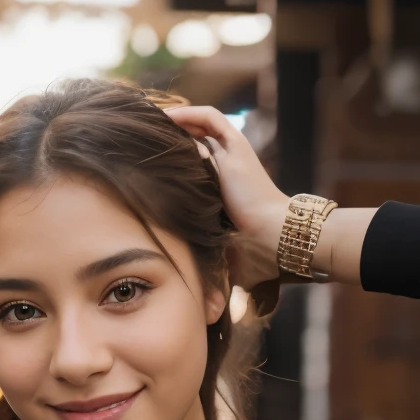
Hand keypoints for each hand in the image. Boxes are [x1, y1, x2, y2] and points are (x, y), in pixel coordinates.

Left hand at [163, 104, 289, 294]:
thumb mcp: (225, 262)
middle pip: (195, 141)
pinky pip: (209, 118)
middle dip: (169, 138)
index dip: (173, 166)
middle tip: (141, 139)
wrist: (278, 242)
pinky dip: (188, 114)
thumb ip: (213, 270)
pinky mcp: (237, 148)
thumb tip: (205, 306)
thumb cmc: (258, 258)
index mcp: (224, 193)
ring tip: (148, 120)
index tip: (147, 169)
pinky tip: (163, 116)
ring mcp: (234, 156)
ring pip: (202, 125)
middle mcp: (229, 169)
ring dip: (177, 120)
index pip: (195, 169)